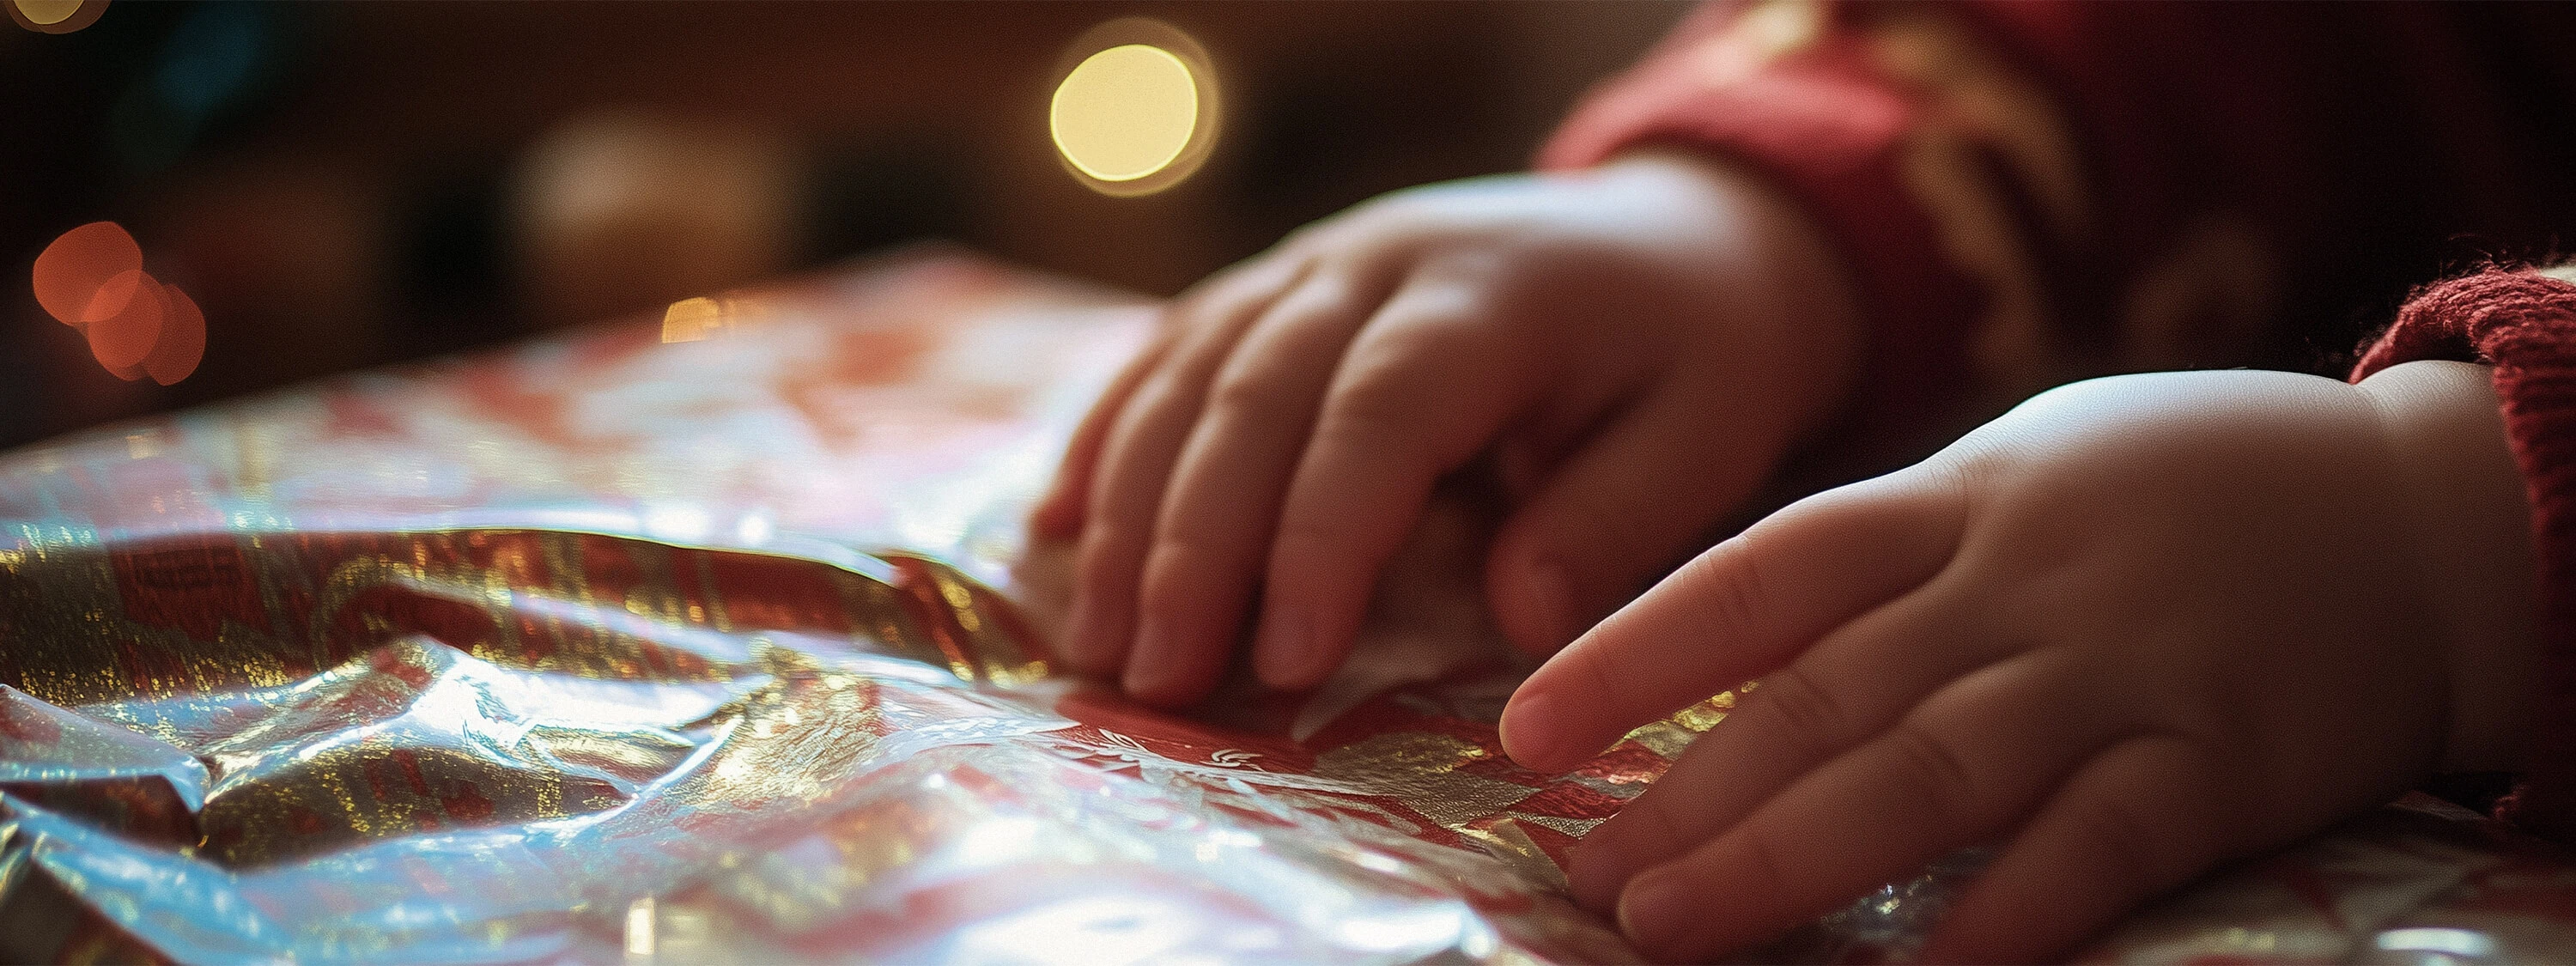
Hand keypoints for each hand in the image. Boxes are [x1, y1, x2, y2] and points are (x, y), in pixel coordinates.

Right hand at [1032, 152, 1860, 704]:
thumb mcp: (1709, 430)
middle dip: (1192, 546)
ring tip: (1100, 645)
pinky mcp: (1273, 285)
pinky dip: (1107, 441)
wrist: (1678, 231)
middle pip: (1254, 397)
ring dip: (1129, 511)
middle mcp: (1377, 261)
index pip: (1379, 415)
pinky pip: (1167, 354)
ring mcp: (1312, 262)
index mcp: (1490, 295)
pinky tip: (1057, 532)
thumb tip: (1515, 621)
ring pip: (1189, 376)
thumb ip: (1617, 519)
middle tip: (1155, 678)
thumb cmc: (1697, 348)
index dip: (1320, 537)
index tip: (1287, 662)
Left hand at [1500, 362, 2539, 961]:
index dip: (1636, 651)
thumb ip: (1891, 553)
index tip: (1526, 729)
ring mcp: (2119, 670)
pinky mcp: (2221, 759)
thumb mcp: (2024, 471)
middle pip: (1824, 691)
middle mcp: (2018, 581)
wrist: (2417, 506)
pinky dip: (2017, 901)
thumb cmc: (2179, 492)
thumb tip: (1724, 654)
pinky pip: (2103, 839)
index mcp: (1956, 497)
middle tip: (1585, 874)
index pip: (1763, 573)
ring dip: (1790, 852)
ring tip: (1670, 921)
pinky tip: (1935, 962)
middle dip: (1689, 790)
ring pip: (1930, 766)